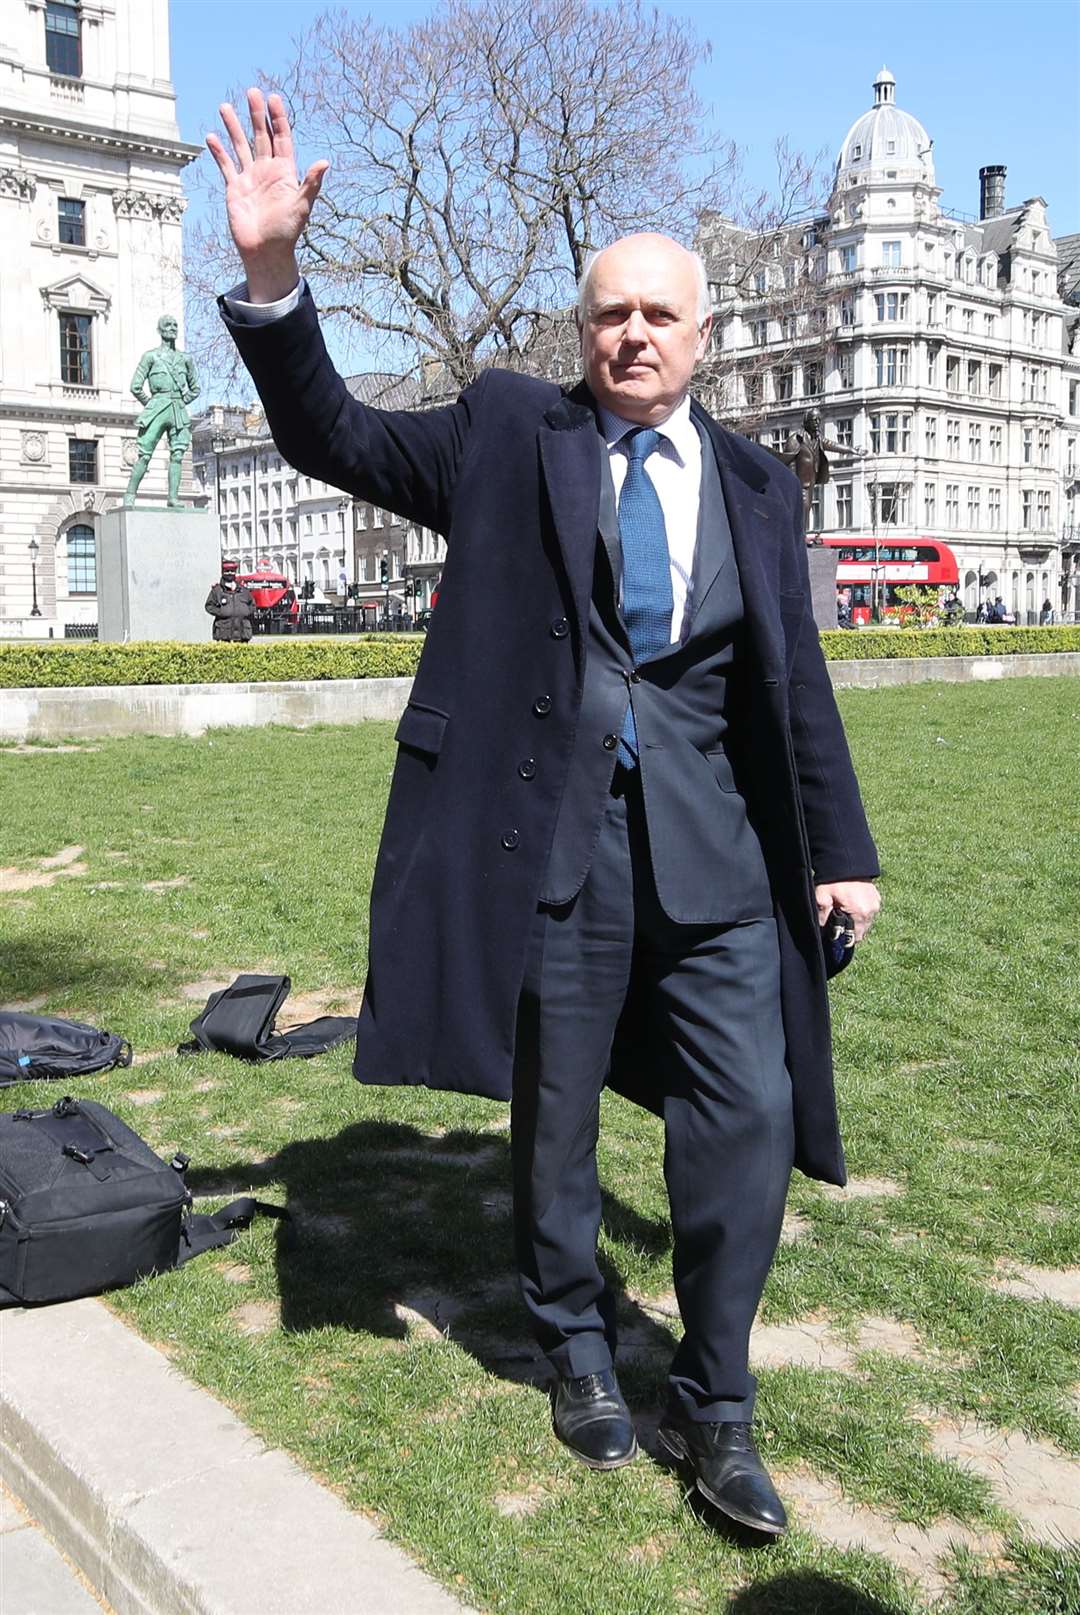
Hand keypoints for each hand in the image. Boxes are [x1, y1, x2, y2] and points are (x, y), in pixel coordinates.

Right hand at [206, 88, 328, 302]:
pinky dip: (218, 152)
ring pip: (241, 146)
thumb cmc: (286, 232)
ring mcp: (250, 179)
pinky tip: (212, 136)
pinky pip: (226, 165)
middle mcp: (267, 171)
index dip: (278, 118)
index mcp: (285, 173)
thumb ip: (311, 183)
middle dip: (256, 114)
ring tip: (225, 106)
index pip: (281, 138)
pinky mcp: (235, 189)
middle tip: (252, 92)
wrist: (265, 252)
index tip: (273, 98)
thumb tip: (324, 162)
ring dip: (233, 127)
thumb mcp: (302, 206)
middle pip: (261, 136)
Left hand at [814, 880, 879, 941]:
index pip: (855, 938)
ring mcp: (876, 904)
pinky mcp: (876, 898)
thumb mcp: (822, 897)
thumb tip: (823, 930)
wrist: (846, 861)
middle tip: (838, 921)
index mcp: (860, 913)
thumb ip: (822, 916)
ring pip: (865, 923)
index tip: (835, 933)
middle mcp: (871, 911)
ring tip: (844, 911)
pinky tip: (850, 905)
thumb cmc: (833, 879)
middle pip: (861, 932)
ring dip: (856, 922)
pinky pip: (869, 912)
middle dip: (849, 930)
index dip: (844, 938)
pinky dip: (861, 912)